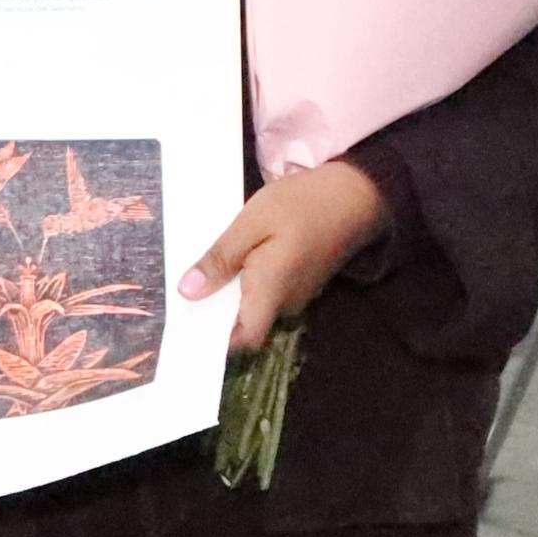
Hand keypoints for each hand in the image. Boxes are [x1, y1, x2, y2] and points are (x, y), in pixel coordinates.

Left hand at [180, 159, 387, 352]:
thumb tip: (188, 292)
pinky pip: (268, 290)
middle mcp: (286, 302)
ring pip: (255, 304)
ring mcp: (297, 293)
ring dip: (231, 291)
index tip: (186, 325)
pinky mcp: (301, 280)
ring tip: (201, 268)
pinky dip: (247, 280)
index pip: (245, 340)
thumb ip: (220, 259)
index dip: (215, 341)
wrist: (355, 195)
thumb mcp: (251, 223)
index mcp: (271, 292)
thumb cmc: (302, 205)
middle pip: (245, 323)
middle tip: (182, 287)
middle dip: (215, 310)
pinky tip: (231, 259)